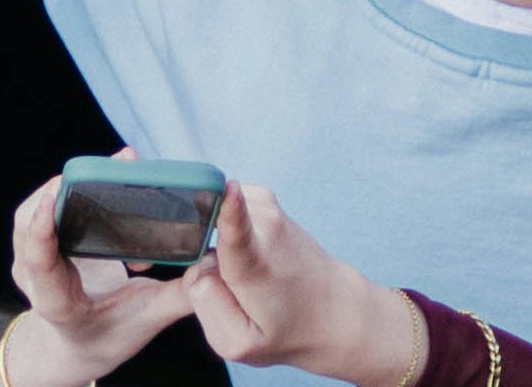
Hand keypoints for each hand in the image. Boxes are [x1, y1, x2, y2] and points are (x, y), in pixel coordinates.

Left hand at [0, 177, 202, 378]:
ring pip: (33, 209)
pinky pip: (42, 205)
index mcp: (59, 304)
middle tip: (123, 163)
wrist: (75, 345)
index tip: (53, 198)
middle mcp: (35, 280)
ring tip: (119, 169)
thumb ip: (178, 296)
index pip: (41, 266)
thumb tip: (215, 266)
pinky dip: (71, 189)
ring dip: (73, 182)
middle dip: (71, 186)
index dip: (42, 231)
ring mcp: (27, 260)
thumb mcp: (144, 319)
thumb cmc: (108, 334)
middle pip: (31, 225)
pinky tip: (105, 183)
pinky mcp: (31, 243)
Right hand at [193, 178, 426, 386]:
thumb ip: (208, 304)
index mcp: (256, 264)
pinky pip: (225, 211)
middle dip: (205, 260)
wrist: (331, 309)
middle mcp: (265, 226)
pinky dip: (228, 232)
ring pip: (213, 221)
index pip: (239, 228)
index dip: (229, 208)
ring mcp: (266, 206)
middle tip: (233, 290)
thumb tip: (200, 264)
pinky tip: (248, 257)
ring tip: (245, 276)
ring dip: (217, 248)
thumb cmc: (285, 329)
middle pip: (205, 234)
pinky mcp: (265, 198)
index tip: (228, 189)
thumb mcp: (240, 342)